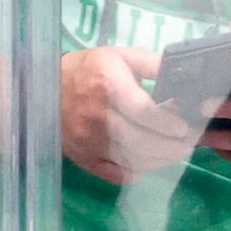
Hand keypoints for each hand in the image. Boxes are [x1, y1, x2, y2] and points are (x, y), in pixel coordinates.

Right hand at [61, 45, 202, 185]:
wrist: (43, 89)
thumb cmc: (88, 70)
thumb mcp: (121, 56)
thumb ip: (154, 65)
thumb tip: (185, 75)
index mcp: (109, 86)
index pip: (145, 112)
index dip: (169, 123)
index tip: (184, 127)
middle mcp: (98, 117)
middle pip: (142, 141)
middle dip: (172, 146)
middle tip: (188, 143)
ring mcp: (89, 142)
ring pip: (133, 161)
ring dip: (160, 160)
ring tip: (174, 152)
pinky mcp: (84, 159)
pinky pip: (117, 174)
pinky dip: (138, 172)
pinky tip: (149, 161)